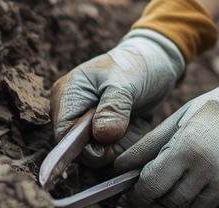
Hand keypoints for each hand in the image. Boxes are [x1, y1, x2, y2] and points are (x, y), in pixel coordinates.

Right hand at [49, 29, 184, 163]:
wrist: (154, 62)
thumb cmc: (137, 66)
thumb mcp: (127, 83)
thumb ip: (113, 109)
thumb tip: (102, 136)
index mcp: (67, 94)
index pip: (64, 136)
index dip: (87, 147)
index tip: (114, 138)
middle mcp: (71, 111)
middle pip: (79, 150)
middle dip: (107, 146)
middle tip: (130, 126)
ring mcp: (84, 123)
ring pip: (96, 155)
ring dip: (119, 145)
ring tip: (135, 121)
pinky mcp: (99, 132)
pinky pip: (109, 151)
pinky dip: (125, 144)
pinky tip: (135, 126)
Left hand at [113, 60, 218, 207]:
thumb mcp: (185, 115)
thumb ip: (151, 143)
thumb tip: (120, 167)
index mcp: (189, 146)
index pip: (150, 186)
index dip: (137, 193)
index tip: (134, 192)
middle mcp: (208, 171)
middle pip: (169, 203)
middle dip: (159, 198)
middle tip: (159, 186)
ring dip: (183, 201)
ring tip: (187, 181)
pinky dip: (206, 203)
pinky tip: (207, 185)